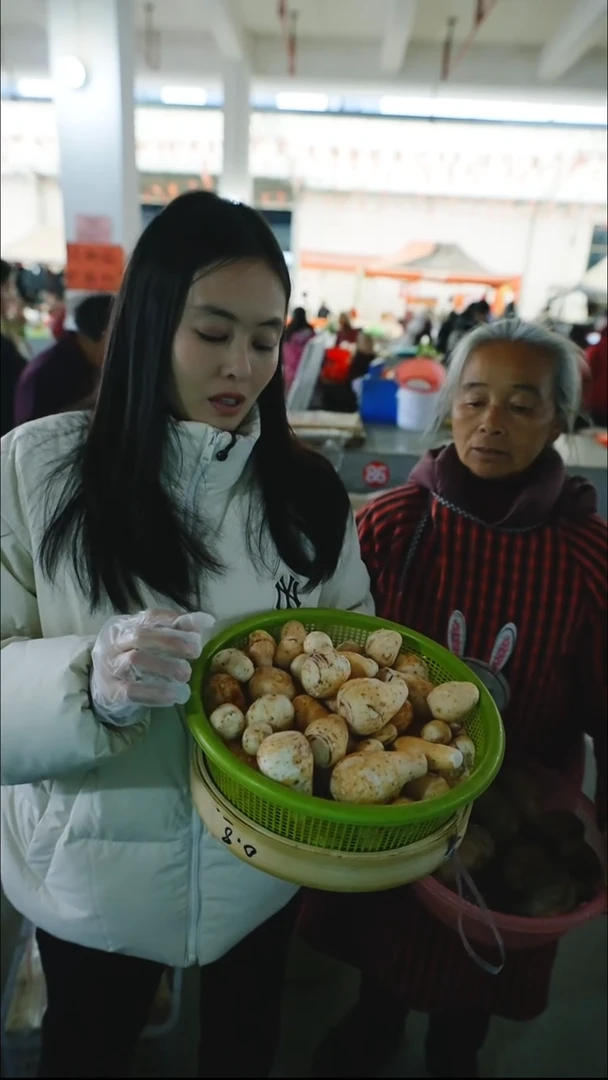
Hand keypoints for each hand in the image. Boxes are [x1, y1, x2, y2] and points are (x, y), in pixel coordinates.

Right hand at [90, 609, 214, 725]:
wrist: (100, 689)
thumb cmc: (131, 659)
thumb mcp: (149, 641)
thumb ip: (175, 630)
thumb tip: (206, 620)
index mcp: (125, 625)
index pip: (150, 617)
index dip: (176, 620)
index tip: (202, 627)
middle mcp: (114, 643)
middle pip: (141, 636)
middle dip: (172, 642)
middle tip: (196, 652)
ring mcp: (110, 667)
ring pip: (136, 661)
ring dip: (166, 668)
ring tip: (186, 675)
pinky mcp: (111, 692)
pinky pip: (133, 691)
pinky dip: (156, 693)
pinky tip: (174, 696)